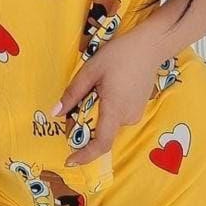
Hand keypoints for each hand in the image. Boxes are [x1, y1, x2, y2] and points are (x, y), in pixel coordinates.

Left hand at [49, 31, 160, 167]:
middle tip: (73, 107)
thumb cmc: (119, 55)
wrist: (149, 45)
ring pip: (108, 123)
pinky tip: (104, 89)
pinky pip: (117, 115)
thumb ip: (73, 94)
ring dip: (95, 115)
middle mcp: (128, 117)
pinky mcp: (138, 107)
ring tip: (91, 91)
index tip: (70, 159)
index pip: (101, 144)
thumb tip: (55, 113)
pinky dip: (106, 110)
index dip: (85, 155)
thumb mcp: (90, 71)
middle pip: (102, 132)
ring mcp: (135, 113)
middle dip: (84, 126)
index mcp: (115, 110)